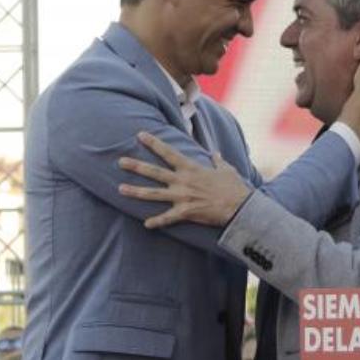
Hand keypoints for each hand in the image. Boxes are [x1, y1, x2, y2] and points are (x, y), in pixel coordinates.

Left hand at [119, 133, 250, 227]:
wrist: (240, 206)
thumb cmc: (234, 187)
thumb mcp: (226, 169)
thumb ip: (217, 160)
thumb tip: (215, 153)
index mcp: (191, 168)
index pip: (168, 152)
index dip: (153, 143)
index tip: (140, 134)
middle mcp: (182, 181)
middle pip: (154, 172)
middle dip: (136, 166)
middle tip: (120, 161)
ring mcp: (182, 197)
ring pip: (154, 194)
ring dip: (136, 191)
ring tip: (120, 189)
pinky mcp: (186, 212)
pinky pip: (168, 218)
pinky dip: (157, 221)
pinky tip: (146, 224)